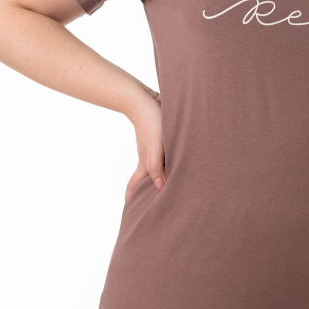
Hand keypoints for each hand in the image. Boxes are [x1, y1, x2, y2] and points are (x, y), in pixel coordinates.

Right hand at [125, 85, 165, 200]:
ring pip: (156, 168)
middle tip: (151, 204)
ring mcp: (153, 149)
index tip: (130, 210)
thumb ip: (156, 165)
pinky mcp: (159, 140)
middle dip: (146, 192)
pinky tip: (178, 163)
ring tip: (168, 188)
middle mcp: (148, 158)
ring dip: (160, 177)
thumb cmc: (150, 121)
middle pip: (146, 179)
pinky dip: (167, 164)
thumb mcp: (155, 145)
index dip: (132, 197)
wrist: (143, 98)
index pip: (135, 184)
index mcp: (145, 163)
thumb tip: (159, 186)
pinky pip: (163, 156)